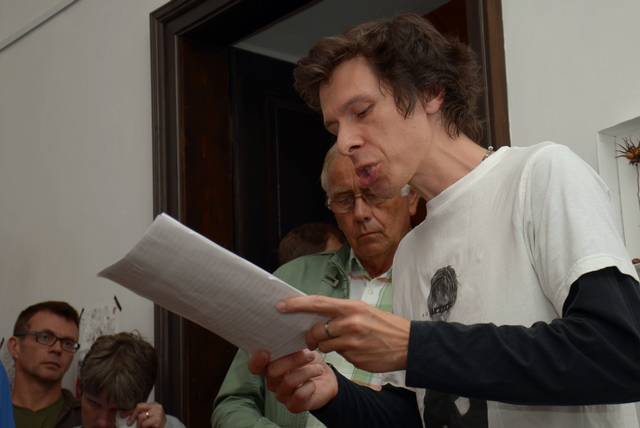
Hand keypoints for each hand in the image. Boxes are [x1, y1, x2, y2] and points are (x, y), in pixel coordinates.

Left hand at [127, 402, 166, 426]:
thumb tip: (125, 415)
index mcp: (154, 404)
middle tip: (131, 423)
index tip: (122, 415)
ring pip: (141, 417)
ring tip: (144, 426)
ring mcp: (158, 413)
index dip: (130, 411)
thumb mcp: (148, 416)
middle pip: (139, 408)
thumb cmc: (155, 423)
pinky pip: (145, 424)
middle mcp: (157, 407)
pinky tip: (149, 427)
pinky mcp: (158, 421)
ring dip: (139, 424)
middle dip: (133, 417)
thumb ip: (140, 413)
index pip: (139, 405)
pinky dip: (144, 427)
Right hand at [249, 349, 337, 412]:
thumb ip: (291, 345)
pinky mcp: (293, 405)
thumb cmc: (310, 363)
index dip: (256, 360)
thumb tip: (289, 334)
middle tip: (308, 355)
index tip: (265, 352)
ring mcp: (282, 395)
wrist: (327, 379)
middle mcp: (273, 381)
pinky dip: (309, 387)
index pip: (255, 366)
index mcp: (271, 366)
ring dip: (306, 372)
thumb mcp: (302, 349)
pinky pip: (298, 396)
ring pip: (288, 382)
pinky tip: (313, 383)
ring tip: (317, 368)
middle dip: (293, 360)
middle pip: (273, 372)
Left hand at [278, 295, 409, 371]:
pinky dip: (343, 354)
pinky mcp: (355, 358)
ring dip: (329, 346)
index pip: (317, 303)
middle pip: (316, 330)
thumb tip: (316, 314)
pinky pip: (339, 357)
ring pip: (325, 346)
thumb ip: (341, 312)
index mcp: (351, 307)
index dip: (296, 304)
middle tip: (316, 338)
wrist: (409, 344)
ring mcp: (352, 342)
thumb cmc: (384, 325)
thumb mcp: (364, 310)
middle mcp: (350, 323)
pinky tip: (358, 350)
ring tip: (346, 342)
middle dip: (312, 336)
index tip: (280, 305)